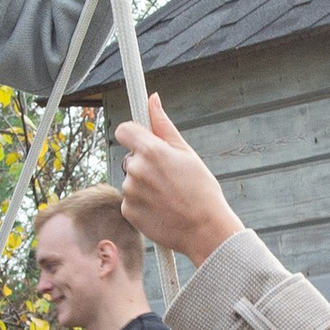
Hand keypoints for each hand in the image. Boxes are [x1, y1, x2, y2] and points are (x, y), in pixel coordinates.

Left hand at [116, 91, 240, 260]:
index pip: (124, 130)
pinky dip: (142, 203)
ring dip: (144, 185)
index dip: (133, 134)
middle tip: (169, 177)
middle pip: (131, 157)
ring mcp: (130, 192)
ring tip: (169, 196)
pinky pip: (130, 200)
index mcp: (151, 151)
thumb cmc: (201, 190)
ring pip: (131, 180)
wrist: (205, 230)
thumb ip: (164, 126)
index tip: (142, 141)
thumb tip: (152, 99)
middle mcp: (135, 169)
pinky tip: (162, 208)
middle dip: (145, 163)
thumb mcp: (187, 153)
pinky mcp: (128, 211)